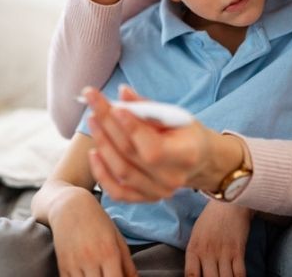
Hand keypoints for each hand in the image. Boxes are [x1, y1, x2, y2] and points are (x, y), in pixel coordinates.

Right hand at [49, 188, 136, 276]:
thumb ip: (128, 264)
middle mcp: (91, 259)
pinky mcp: (62, 265)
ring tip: (97, 274)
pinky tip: (86, 275)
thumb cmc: (98, 221)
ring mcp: (74, 263)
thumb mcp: (117, 238)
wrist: (70, 205)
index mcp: (109, 252)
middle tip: (109, 275)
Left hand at [82, 87, 243, 200]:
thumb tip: (123, 92)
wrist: (199, 160)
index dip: (131, 127)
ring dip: (102, 143)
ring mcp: (158, 192)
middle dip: (108, 125)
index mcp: (185, 155)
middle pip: (131, 154)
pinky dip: (102, 174)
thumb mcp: (175, 115)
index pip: (153, 147)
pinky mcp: (145, 199)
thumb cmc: (186, 133)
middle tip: (94, 103)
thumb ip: (148, 106)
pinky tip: (93, 154)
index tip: (114, 106)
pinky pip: (118, 192)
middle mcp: (172, 178)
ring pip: (121, 171)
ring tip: (93, 120)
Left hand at [185, 201, 252, 276]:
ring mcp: (223, 253)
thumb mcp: (196, 234)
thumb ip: (196, 253)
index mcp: (194, 248)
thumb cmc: (211, 217)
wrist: (229, 202)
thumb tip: (197, 272)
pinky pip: (239, 273)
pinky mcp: (238, 251)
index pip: (191, 275)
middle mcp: (207, 252)